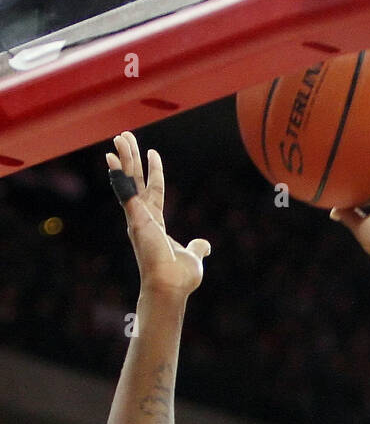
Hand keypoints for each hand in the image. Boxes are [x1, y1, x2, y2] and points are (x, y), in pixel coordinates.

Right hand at [106, 131, 210, 299]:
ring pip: (128, 180)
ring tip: (119, 137)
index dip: (154, 172)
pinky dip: (118, 174)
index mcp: (155, 224)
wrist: (170, 287)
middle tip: (123, 136)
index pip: (154, 191)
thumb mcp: (192, 257)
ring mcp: (137, 217)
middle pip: (135, 180)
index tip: (152, 153)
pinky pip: (125, 191)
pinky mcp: (135, 218)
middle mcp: (143, 218)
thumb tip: (204, 245)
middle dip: (130, 158)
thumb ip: (196, 248)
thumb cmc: (178, 277)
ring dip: (123, 158)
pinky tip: (111, 157)